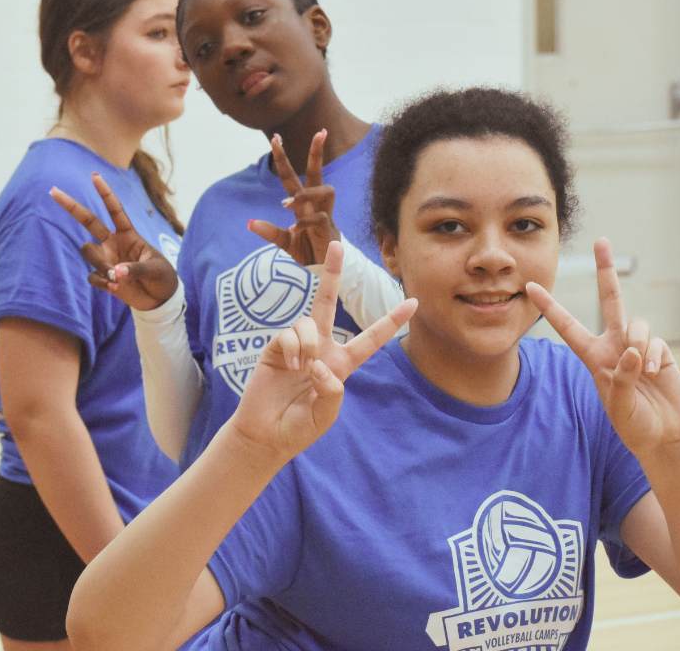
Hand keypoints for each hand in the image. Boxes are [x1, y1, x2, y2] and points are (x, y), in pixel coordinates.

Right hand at [50, 174, 178, 310]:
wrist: (159, 299)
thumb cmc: (162, 277)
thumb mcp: (155, 270)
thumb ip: (135, 269)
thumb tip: (116, 273)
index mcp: (128, 235)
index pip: (115, 210)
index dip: (105, 193)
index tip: (94, 176)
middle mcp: (113, 243)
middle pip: (88, 221)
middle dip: (71, 206)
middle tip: (53, 191)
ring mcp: (106, 259)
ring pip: (87, 251)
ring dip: (100, 264)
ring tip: (118, 278)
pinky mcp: (103, 277)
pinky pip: (92, 276)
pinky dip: (102, 283)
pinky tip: (116, 288)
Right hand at [229, 240, 416, 462]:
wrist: (265, 433)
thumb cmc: (299, 427)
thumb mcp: (325, 414)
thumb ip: (331, 391)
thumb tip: (320, 364)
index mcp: (342, 364)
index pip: (371, 339)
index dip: (391, 321)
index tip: (413, 302)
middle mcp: (321, 348)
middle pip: (329, 302)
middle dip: (332, 273)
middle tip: (336, 245)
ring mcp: (298, 345)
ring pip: (309, 321)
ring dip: (310, 344)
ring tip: (302, 369)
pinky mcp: (276, 347)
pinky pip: (290, 334)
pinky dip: (294, 350)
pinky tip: (290, 367)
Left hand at [248, 130, 340, 264]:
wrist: (325, 271)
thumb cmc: (309, 251)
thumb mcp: (285, 242)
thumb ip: (270, 232)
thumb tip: (250, 223)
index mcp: (304, 205)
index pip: (294, 177)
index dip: (284, 158)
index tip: (276, 137)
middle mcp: (315, 205)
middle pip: (317, 174)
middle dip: (317, 153)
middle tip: (319, 132)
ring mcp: (325, 216)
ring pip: (324, 191)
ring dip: (304, 194)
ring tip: (285, 205)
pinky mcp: (329, 230)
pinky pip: (318, 218)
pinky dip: (302, 223)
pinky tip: (292, 229)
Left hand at [525, 238, 679, 457]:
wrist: (665, 435)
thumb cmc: (635, 424)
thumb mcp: (619, 407)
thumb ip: (622, 379)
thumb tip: (632, 351)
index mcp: (593, 357)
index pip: (567, 327)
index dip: (550, 308)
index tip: (529, 287)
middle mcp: (614, 345)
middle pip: (610, 299)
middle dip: (606, 270)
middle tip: (601, 241)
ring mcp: (638, 345)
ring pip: (636, 323)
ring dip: (638, 344)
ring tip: (643, 370)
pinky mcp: (661, 350)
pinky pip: (656, 342)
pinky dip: (655, 357)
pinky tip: (656, 375)